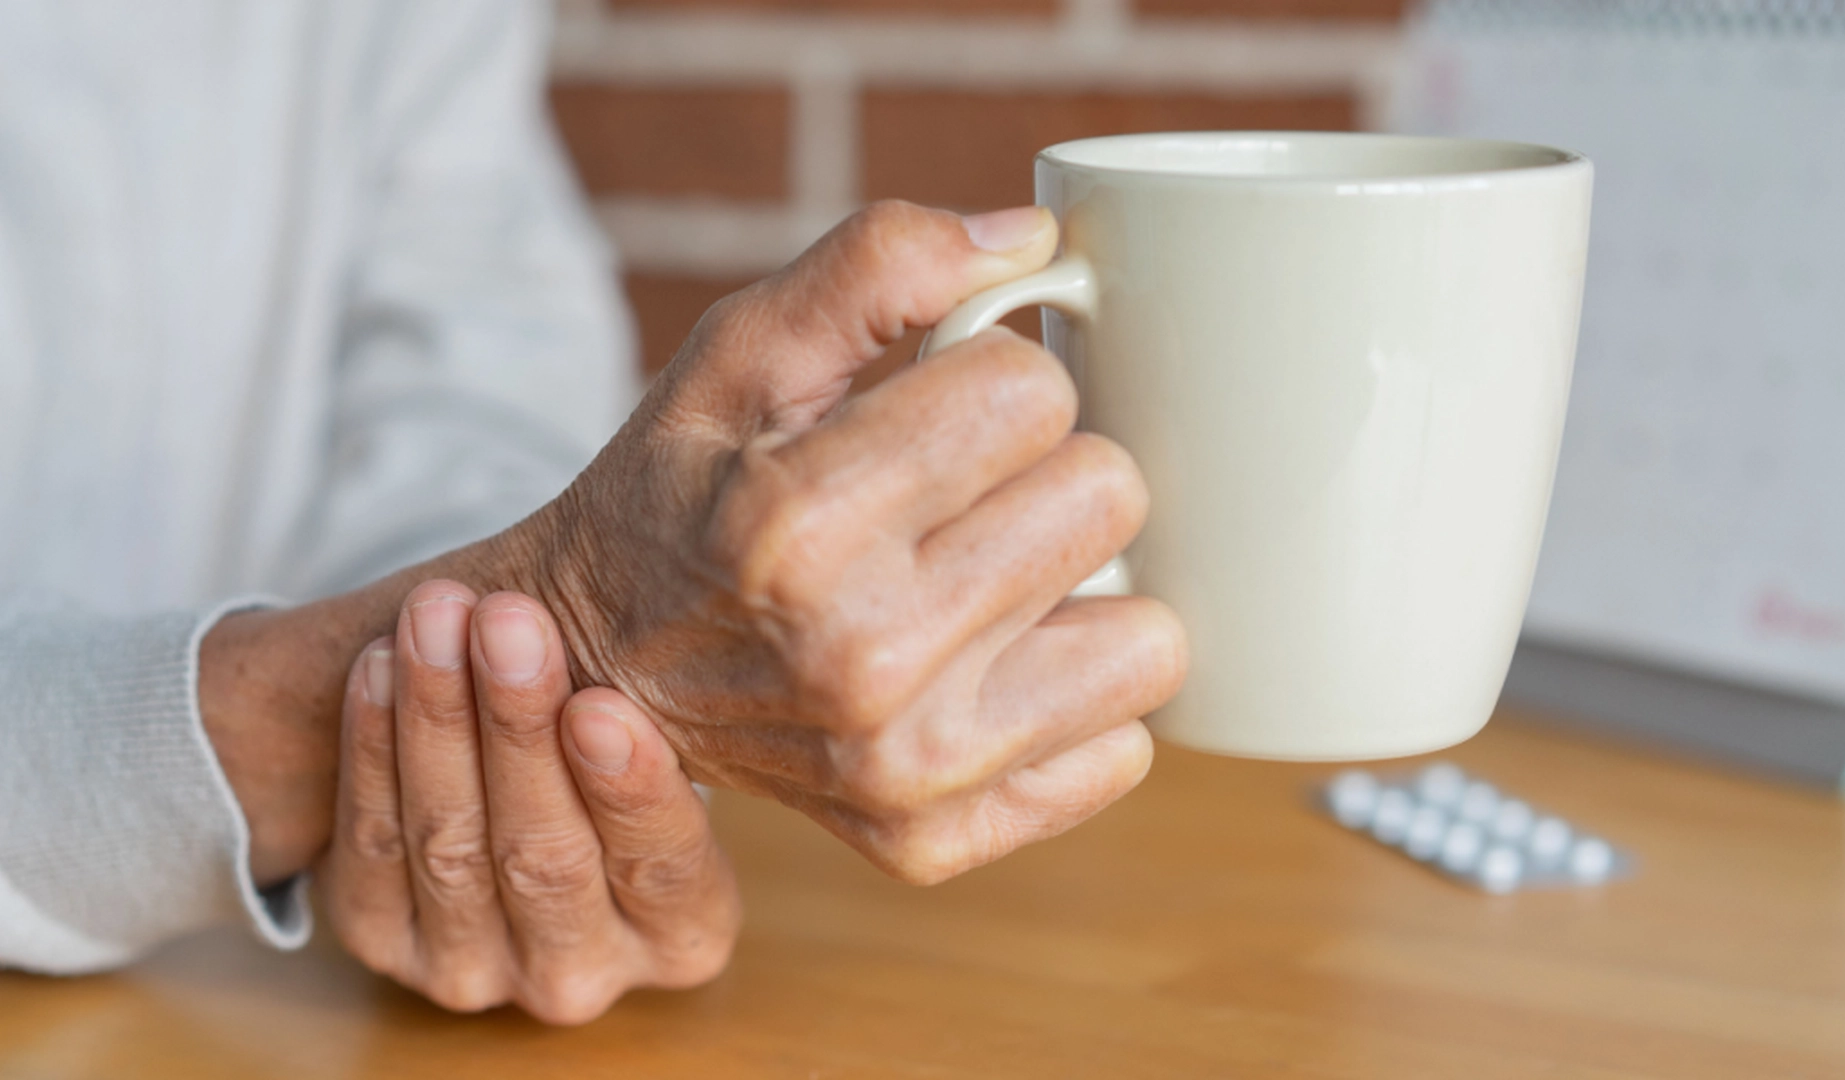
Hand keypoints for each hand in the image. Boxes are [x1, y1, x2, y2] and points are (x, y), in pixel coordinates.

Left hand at [316, 581, 738, 1022]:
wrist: (511, 788)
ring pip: (450, 847)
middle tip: (507, 623)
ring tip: (437, 617)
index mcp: (684, 934)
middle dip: (518, 728)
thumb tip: (697, 589)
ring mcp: (475, 970)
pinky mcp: (382, 943)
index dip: (629, 792)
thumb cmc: (612, 741)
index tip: (601, 704)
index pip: (663, 871)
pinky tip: (382, 665)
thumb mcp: (666, 733)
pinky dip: (373, 749)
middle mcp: (582, 972)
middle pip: (544, 858)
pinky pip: (372, 846)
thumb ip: (671, 698)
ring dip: (438, 720)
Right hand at [503, 200, 1188, 882]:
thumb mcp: (739, 353)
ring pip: (1151, 637)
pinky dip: (1071, 698)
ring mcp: (906, 769)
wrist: (602, 666)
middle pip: (1108, 497)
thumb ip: (877, 266)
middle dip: (1048, 471)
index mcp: (797, 523)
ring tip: (990, 581)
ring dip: (1083, 592)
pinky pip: (1125, 747)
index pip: (1036, 392)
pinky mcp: (938, 838)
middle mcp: (859, 660)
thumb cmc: (682, 494)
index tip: (938, 411)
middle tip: (967, 495)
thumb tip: (1032, 239)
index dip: (996, 378)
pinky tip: (988, 668)